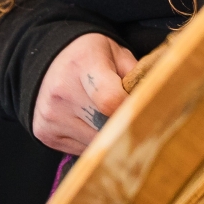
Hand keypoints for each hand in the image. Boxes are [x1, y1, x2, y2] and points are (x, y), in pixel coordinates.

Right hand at [32, 33, 137, 154]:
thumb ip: (136, 76)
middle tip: (135, 120)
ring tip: (111, 120)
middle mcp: (62, 92)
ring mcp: (51, 115)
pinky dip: (93, 143)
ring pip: (95, 144)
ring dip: (109, 138)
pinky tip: (91, 125)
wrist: (48, 59)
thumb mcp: (116, 53)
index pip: (110, 101)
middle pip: (105, 127)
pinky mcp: (45, 133)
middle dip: (124, 126)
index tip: (145, 111)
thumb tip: (158, 103)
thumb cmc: (90, 56)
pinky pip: (81, 150)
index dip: (132, 110)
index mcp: (83, 64)